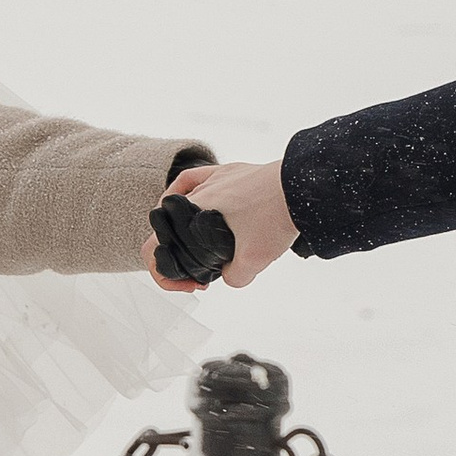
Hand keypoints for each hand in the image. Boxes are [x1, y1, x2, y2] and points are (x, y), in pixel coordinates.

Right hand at [143, 159, 296, 290]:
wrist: (302, 188)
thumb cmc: (276, 217)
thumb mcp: (253, 261)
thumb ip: (234, 276)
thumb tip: (229, 276)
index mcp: (193, 214)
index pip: (154, 248)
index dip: (166, 276)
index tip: (192, 284)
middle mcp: (196, 194)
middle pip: (166, 230)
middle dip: (178, 257)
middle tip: (203, 273)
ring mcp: (212, 180)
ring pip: (178, 204)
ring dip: (181, 229)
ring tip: (200, 245)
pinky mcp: (228, 171)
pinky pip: (194, 178)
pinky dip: (184, 190)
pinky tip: (188, 199)